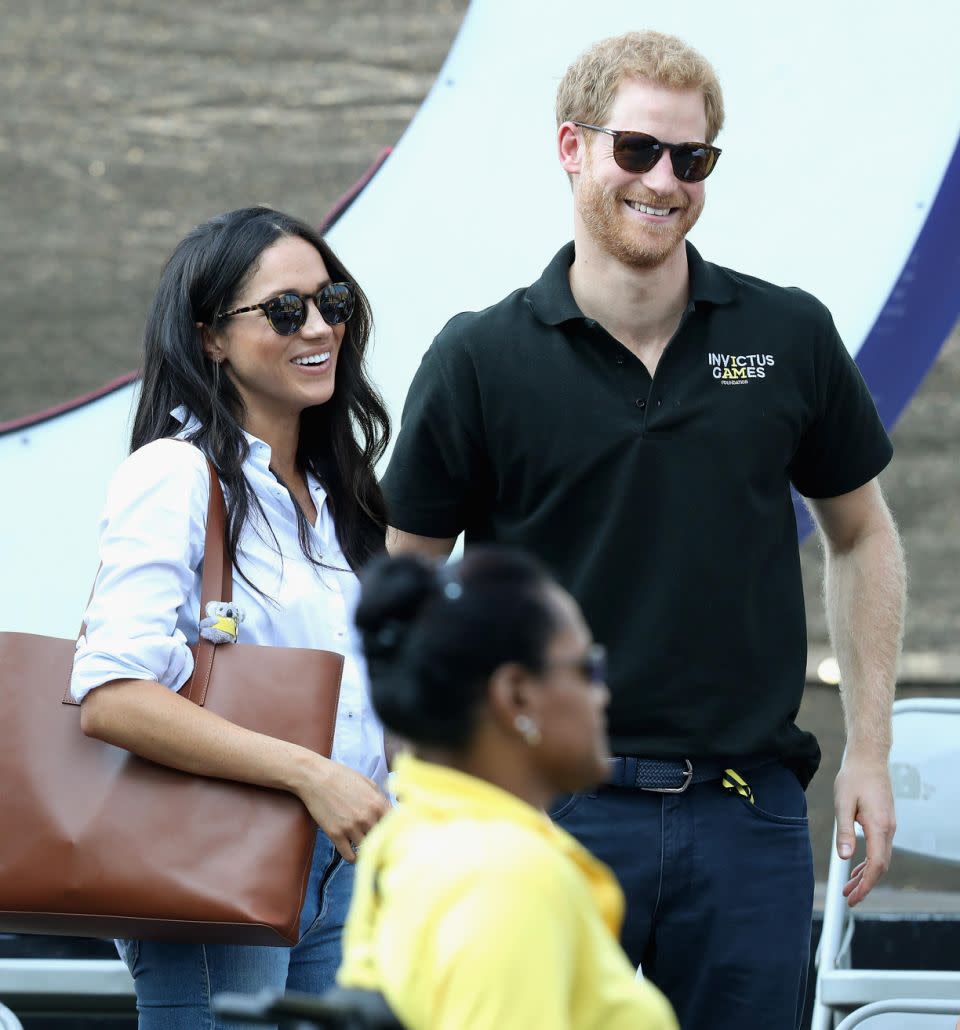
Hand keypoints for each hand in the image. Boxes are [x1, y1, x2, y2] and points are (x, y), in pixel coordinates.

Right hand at [299, 758, 390, 862]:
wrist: (315, 777)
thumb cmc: (342, 777)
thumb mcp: (368, 783)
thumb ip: (381, 799)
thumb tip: (392, 813)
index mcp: (377, 803)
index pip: (396, 826)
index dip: (395, 831)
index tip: (392, 834)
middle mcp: (367, 817)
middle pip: (382, 839)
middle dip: (382, 840)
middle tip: (380, 843)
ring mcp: (351, 827)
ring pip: (367, 848)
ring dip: (367, 848)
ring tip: (366, 847)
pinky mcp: (336, 835)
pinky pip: (350, 856)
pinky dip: (354, 858)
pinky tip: (354, 853)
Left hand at [834, 750, 895, 905]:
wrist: (869, 759)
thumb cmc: (854, 778)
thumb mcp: (843, 803)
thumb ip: (844, 831)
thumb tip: (844, 858)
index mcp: (879, 826)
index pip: (876, 865)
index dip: (865, 885)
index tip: (853, 898)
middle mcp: (889, 829)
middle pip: (880, 866)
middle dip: (865, 884)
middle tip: (848, 898)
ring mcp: (889, 826)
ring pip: (881, 858)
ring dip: (866, 874)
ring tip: (849, 886)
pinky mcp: (885, 822)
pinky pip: (880, 848)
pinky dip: (869, 861)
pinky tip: (857, 865)